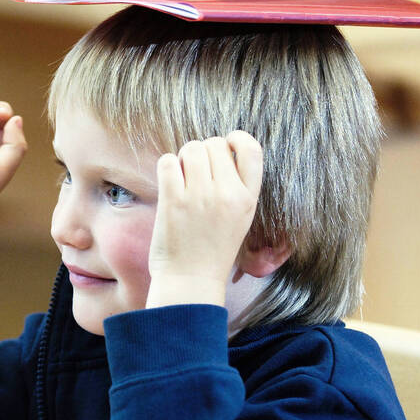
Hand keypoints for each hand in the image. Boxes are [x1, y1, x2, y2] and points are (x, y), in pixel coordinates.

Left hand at [146, 132, 263, 307]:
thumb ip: (236, 187)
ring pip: (192, 148)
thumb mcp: (240, 219)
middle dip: (203, 153)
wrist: (190, 280)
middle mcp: (227, 194)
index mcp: (247, 198)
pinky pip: (169, 162)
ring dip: (184, 159)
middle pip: (214, 144)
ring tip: (183, 180)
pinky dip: (167, 167)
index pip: (251, 149)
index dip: (236, 139)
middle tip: (196, 174)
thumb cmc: (212, 250)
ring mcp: (199, 197)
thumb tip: (221, 149)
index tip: (226, 145)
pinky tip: (170, 183)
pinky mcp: (173, 200)